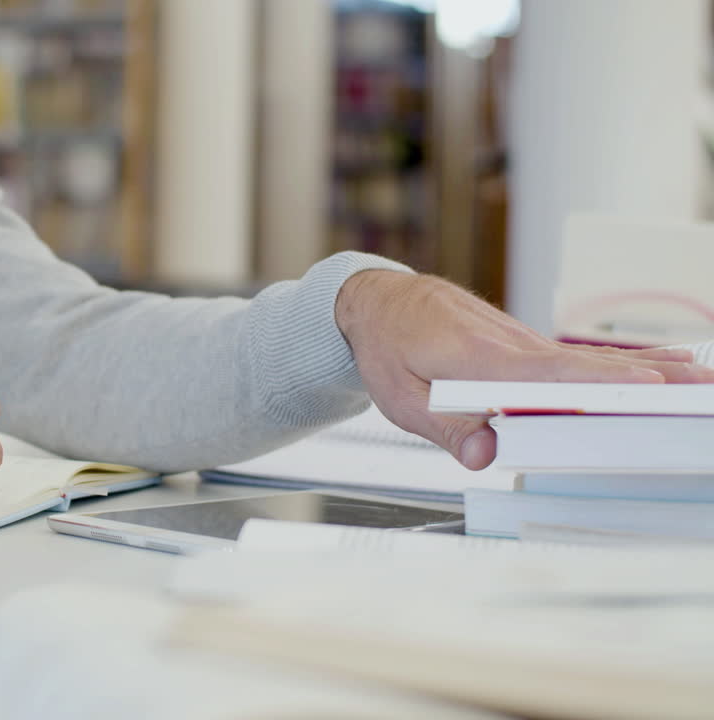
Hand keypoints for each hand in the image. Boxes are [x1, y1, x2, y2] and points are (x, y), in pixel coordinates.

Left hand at [336, 271, 713, 469]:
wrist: (378, 301)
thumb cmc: (387, 346)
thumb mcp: (399, 396)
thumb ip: (444, 427)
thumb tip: (484, 455)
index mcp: (476, 357)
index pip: (548, 375)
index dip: (599, 383)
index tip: (645, 388)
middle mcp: (508, 346)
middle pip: (585, 367)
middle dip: (645, 379)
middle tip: (699, 390)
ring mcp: (520, 344)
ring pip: (590, 362)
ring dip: (648, 370)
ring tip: (701, 380)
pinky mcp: (525, 347)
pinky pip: (578, 360)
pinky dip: (624, 362)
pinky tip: (665, 365)